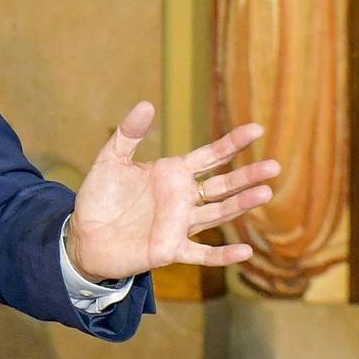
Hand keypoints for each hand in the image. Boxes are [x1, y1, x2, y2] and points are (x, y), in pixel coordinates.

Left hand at [65, 101, 278, 282]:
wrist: (83, 235)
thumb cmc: (100, 197)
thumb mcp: (111, 160)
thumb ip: (128, 134)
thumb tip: (147, 104)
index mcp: (173, 174)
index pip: (210, 156)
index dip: (232, 144)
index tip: (257, 129)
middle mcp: (183, 199)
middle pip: (222, 185)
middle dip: (247, 176)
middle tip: (275, 166)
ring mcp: (179, 225)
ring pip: (217, 213)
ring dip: (240, 205)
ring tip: (265, 193)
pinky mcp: (170, 250)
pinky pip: (202, 254)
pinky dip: (222, 254)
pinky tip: (246, 250)